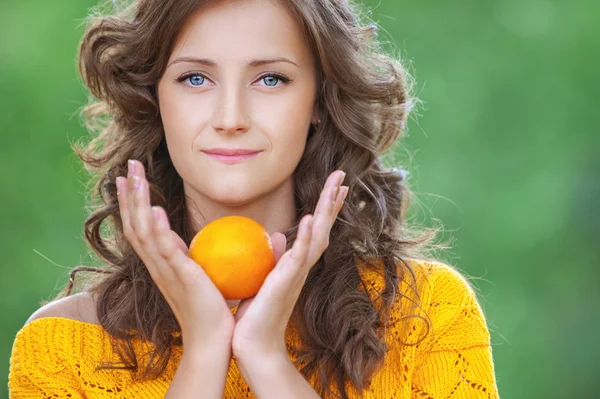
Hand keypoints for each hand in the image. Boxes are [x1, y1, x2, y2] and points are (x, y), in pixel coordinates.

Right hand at [116, 160, 234, 351]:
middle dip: (130, 193)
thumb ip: (195, 258)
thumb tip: (204, 240)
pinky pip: (165, 249)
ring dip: (138, 202)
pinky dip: (158, 229)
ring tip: (134, 176)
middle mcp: (156, 266)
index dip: (133, 203)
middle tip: (128, 165)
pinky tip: (156, 209)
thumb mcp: (200, 277)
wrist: (213, 341)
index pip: (140, 228)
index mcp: (161, 264)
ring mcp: (166, 271)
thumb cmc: (211, 310)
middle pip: (135, 223)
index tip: (129, 179)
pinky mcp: (180, 277)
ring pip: (143, 231)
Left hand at [231, 170, 347, 359]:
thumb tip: (277, 235)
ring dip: (326, 211)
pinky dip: (307, 237)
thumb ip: (274, 257)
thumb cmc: (257, 315)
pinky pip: (299, 256)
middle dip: (332, 201)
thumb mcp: (264, 279)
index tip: (335, 187)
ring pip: (318, 236)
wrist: (255, 345)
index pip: (315, 229)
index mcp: (296, 264)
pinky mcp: (287, 282)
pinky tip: (311, 218)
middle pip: (323, 227)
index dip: (325, 208)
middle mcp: (302, 266)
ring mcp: (297, 274)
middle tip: (343, 175)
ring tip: (337, 187)